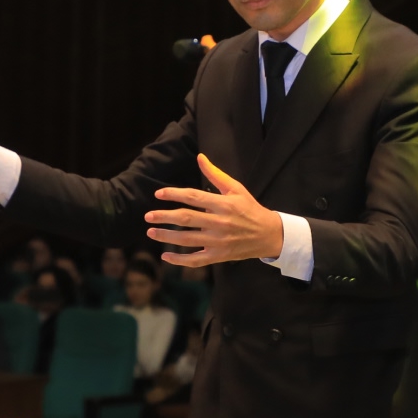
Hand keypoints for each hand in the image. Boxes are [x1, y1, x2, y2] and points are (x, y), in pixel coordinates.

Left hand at [145, 155, 285, 265]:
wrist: (269, 235)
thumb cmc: (250, 209)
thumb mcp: (236, 188)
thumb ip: (215, 174)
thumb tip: (200, 157)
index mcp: (223, 204)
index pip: (194, 197)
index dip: (174, 194)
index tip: (159, 194)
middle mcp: (220, 223)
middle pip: (186, 219)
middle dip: (164, 217)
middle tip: (148, 216)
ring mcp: (219, 241)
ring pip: (188, 239)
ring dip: (167, 237)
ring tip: (151, 232)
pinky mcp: (219, 256)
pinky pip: (196, 260)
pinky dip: (180, 260)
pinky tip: (166, 256)